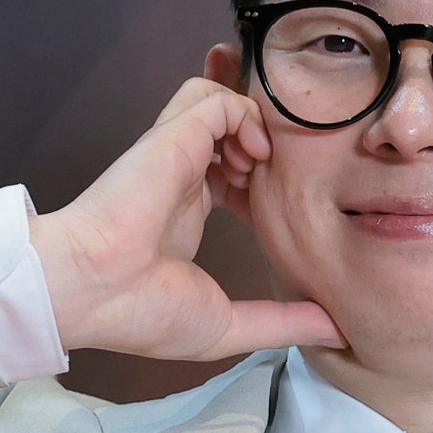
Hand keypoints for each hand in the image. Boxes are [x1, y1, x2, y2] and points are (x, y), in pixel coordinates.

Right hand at [29, 78, 345, 358]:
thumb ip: (282, 324)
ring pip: (219, 101)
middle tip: (290, 159)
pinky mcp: (173, 137)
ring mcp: (177, 153)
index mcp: (188, 211)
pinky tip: (253, 155)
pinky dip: (243, 115)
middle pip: (226, 125)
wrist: (94, 292)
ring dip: (252, 121)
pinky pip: (215, 99)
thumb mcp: (228, 325)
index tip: (291, 198)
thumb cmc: (142, 312)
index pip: (231, 170)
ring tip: (261, 162)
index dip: (264, 175)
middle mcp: (183, 175)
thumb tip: (337, 333)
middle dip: (263, 128)